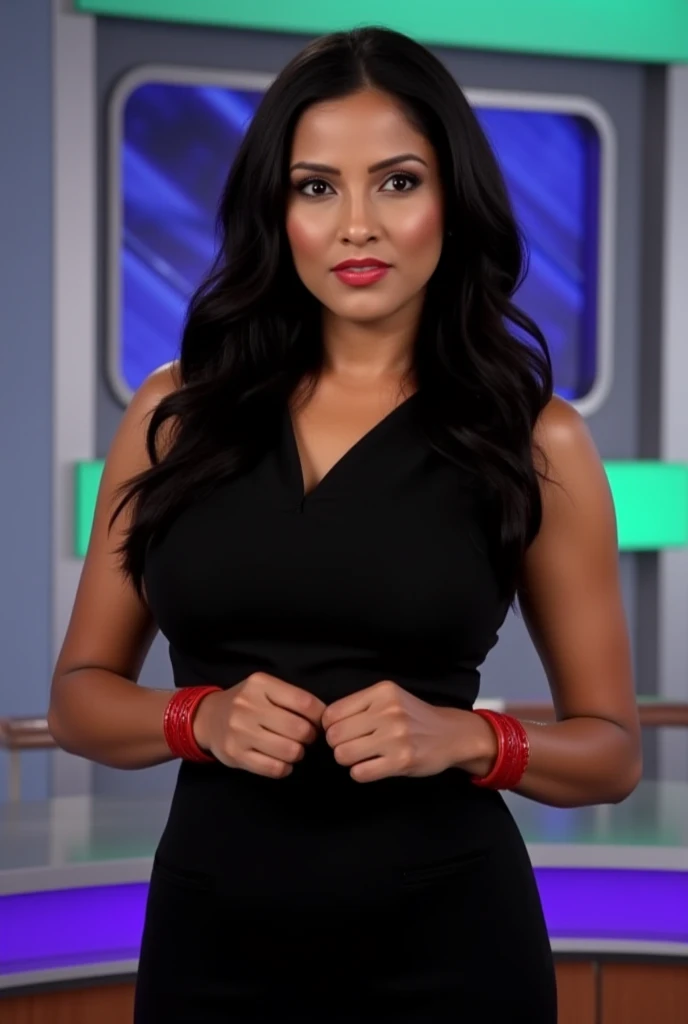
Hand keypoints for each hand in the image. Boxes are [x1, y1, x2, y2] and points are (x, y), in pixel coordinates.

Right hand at [193, 672, 324, 778]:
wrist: (208, 719)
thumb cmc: (247, 703)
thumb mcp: (265, 689)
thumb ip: (292, 698)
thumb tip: (326, 718)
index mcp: (260, 684)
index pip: (304, 702)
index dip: (320, 716)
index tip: (319, 722)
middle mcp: (247, 706)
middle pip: (299, 729)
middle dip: (309, 737)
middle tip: (305, 737)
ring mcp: (240, 732)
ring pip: (290, 751)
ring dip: (298, 753)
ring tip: (293, 748)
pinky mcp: (236, 755)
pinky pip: (274, 768)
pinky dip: (285, 768)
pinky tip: (282, 762)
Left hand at [321, 680, 495, 782]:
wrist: (451, 734)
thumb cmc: (414, 717)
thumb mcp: (390, 698)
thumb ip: (360, 705)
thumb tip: (323, 722)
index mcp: (382, 692)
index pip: (332, 713)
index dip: (330, 726)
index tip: (342, 731)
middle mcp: (388, 711)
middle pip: (335, 735)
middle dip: (337, 744)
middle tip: (352, 746)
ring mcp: (395, 737)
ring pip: (343, 755)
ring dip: (347, 760)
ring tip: (361, 756)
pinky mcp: (401, 761)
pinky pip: (360, 773)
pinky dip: (360, 772)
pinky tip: (372, 766)